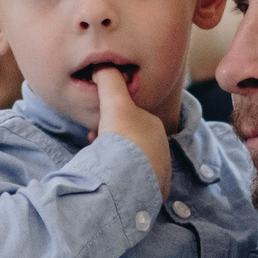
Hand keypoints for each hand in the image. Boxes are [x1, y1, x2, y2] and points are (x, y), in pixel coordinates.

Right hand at [90, 67, 171, 197]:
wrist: (129, 177)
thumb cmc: (123, 138)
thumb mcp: (115, 102)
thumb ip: (109, 80)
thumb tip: (101, 66)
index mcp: (155, 126)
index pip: (129, 120)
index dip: (109, 122)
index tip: (95, 131)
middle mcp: (162, 148)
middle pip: (130, 142)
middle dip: (111, 143)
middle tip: (95, 148)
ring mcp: (160, 171)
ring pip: (132, 162)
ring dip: (115, 161)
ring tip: (101, 164)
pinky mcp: (156, 191)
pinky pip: (136, 182)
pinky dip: (123, 179)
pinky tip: (113, 180)